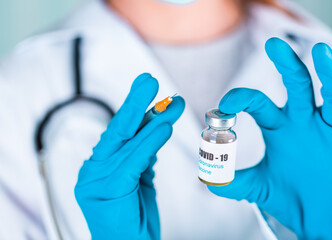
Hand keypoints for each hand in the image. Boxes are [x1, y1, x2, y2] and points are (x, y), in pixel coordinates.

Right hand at [75, 73, 184, 238]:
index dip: (139, 111)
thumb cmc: (134, 219)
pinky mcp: (106, 189)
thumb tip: (156, 127)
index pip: (122, 133)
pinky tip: (164, 127)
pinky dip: (149, 142)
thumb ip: (144, 154)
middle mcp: (94, 169)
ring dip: (151, 119)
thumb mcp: (142, 179)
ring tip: (171, 103)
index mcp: (101, 166)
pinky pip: (133, 160)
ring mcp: (95, 179)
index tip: (153, 91)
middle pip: (117, 130)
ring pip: (127, 142)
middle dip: (135, 102)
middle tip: (149, 80)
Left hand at [208, 38, 331, 238]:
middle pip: (297, 86)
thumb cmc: (289, 197)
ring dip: (327, 73)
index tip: (225, 105)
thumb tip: (206, 178)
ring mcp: (330, 129)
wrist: (319, 219)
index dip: (241, 99)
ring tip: (321, 50)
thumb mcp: (257, 187)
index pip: (259, 103)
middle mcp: (303, 121)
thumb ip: (232, 182)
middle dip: (286, 65)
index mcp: (278, 127)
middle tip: (273, 45)